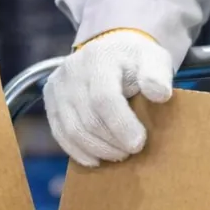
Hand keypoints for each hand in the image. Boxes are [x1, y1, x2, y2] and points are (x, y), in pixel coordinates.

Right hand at [45, 30, 175, 167]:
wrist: (111, 50)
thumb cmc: (136, 60)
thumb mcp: (155, 59)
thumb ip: (158, 75)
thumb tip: (159, 94)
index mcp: (99, 58)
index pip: (104, 98)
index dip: (121, 125)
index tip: (138, 144)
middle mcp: (72, 70)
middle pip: (88, 118)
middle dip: (111, 143)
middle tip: (132, 152)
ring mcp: (58, 85)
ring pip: (72, 130)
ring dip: (97, 149)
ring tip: (118, 155)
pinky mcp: (50, 99)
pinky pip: (60, 132)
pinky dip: (77, 151)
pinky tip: (95, 159)